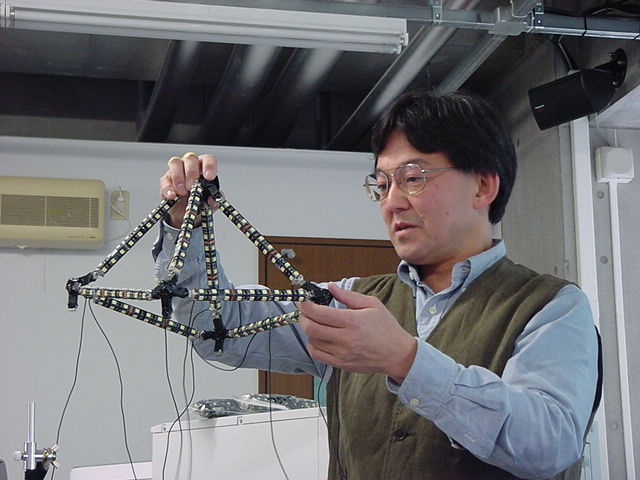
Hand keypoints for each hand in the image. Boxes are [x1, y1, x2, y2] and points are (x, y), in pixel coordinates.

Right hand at [159, 152, 217, 227]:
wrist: (185, 215)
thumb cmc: (199, 202)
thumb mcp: (210, 204)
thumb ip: (214, 200)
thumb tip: (214, 199)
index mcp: (204, 168)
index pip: (208, 159)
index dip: (209, 166)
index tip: (209, 177)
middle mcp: (190, 166)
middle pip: (190, 158)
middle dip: (191, 172)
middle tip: (192, 186)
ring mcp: (177, 171)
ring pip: (175, 163)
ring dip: (179, 177)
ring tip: (183, 192)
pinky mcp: (166, 181)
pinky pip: (165, 179)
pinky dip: (168, 188)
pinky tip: (173, 195)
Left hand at [298, 283, 416, 382]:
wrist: (398, 354)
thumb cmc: (387, 328)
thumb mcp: (372, 304)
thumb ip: (348, 295)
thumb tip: (330, 286)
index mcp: (353, 321)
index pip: (320, 313)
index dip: (306, 305)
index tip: (303, 300)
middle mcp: (346, 338)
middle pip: (311, 327)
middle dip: (302, 316)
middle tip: (304, 310)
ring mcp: (342, 353)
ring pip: (312, 340)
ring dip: (308, 330)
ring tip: (314, 322)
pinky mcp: (341, 364)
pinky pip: (318, 355)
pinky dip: (313, 344)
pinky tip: (318, 337)